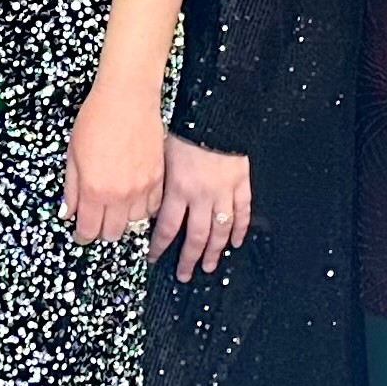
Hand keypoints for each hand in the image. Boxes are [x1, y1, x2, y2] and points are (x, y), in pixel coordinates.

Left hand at [63, 73, 165, 245]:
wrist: (127, 99)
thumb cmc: (95, 120)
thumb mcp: (73, 155)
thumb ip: (71, 189)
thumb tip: (68, 213)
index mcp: (94, 190)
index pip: (89, 230)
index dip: (83, 235)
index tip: (81, 233)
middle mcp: (119, 195)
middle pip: (113, 233)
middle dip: (102, 230)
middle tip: (97, 220)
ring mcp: (142, 188)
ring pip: (135, 223)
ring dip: (123, 220)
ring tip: (116, 208)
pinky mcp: (158, 178)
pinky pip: (153, 207)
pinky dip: (143, 209)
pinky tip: (134, 199)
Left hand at [154, 136, 252, 273]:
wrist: (216, 111)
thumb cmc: (185, 127)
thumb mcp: (160, 153)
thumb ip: (155, 181)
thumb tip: (144, 200)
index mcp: (179, 189)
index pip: (168, 229)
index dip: (160, 247)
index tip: (154, 258)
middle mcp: (202, 196)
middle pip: (197, 237)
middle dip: (189, 259)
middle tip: (184, 274)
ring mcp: (224, 191)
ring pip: (220, 230)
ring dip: (215, 251)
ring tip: (210, 266)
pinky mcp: (241, 183)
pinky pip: (242, 211)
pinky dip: (240, 229)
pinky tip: (235, 241)